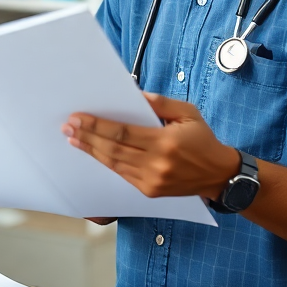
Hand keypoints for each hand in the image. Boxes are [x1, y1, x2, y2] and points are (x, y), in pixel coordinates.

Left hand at [61, 92, 239, 198]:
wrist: (219, 175)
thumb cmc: (202, 139)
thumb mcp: (187, 113)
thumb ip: (160, 102)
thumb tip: (133, 94)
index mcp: (165, 142)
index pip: (122, 133)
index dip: (97, 125)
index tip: (78, 117)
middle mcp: (157, 164)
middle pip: (113, 149)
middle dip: (88, 136)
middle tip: (68, 126)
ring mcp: (152, 181)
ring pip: (114, 163)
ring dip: (91, 150)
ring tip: (73, 138)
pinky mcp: (150, 191)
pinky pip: (122, 174)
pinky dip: (105, 162)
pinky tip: (93, 152)